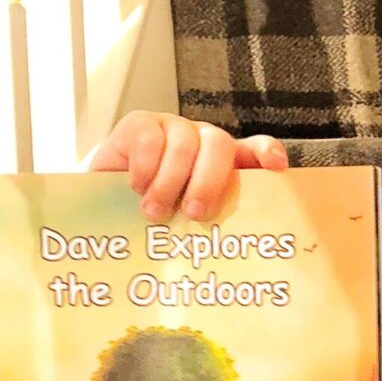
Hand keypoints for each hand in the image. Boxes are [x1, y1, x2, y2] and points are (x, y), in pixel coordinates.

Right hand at [86, 111, 288, 220]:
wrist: (105, 203)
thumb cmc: (156, 214)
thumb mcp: (187, 222)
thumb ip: (214, 225)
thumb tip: (236, 256)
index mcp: (225, 164)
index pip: (255, 149)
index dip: (266, 153)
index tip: (276, 166)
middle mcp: (203, 142)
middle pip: (219, 146)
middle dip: (208, 182)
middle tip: (194, 213)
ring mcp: (173, 129)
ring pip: (183, 145)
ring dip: (169, 183)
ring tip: (155, 213)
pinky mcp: (140, 123)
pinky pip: (149, 138)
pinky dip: (144, 167)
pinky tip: (136, 187)